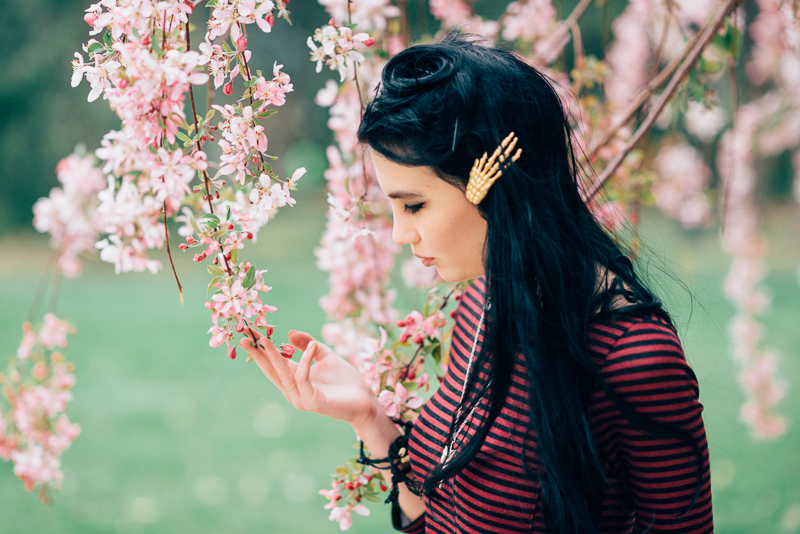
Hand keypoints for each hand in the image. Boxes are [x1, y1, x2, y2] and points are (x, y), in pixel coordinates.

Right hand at [239, 329, 378, 428]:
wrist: (365, 400)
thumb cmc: (346, 380)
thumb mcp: (326, 356)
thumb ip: (309, 345)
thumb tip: (290, 333)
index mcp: (294, 380)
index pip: (272, 364)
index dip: (259, 350)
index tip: (248, 333)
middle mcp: (293, 391)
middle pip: (270, 370)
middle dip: (258, 353)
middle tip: (245, 335)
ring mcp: (301, 398)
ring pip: (283, 374)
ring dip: (273, 356)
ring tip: (264, 338)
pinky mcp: (313, 402)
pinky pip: (303, 378)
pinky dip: (305, 361)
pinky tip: (310, 346)